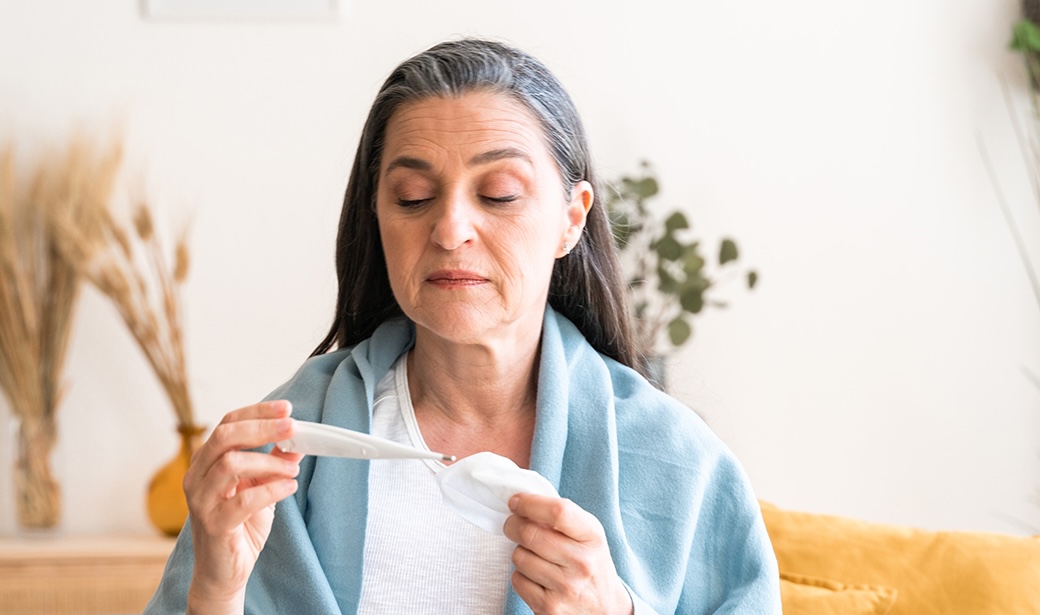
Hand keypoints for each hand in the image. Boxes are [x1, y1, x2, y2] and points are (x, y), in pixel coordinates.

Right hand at [182, 400, 301, 612]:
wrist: (225, 572)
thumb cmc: (241, 526)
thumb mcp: (261, 487)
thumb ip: (274, 463)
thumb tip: (297, 440)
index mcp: (206, 461)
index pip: (227, 423)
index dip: (257, 412)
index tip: (286, 408)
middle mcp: (197, 477)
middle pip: (224, 437)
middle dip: (262, 428)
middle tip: (292, 428)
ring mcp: (201, 501)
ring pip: (230, 465)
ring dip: (268, 462)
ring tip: (293, 469)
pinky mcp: (213, 525)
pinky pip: (242, 501)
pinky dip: (270, 490)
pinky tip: (289, 488)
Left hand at [503, 494, 633, 614]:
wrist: (604, 608)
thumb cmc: (590, 563)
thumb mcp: (588, 535)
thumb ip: (561, 517)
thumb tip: (521, 504)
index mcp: (592, 537)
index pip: (558, 512)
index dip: (530, 503)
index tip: (515, 501)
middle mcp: (582, 563)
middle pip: (530, 533)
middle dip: (512, 525)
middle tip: (512, 525)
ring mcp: (566, 588)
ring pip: (519, 557)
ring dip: (520, 552)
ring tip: (534, 556)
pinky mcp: (550, 607)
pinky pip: (517, 580)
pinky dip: (520, 575)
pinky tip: (536, 576)